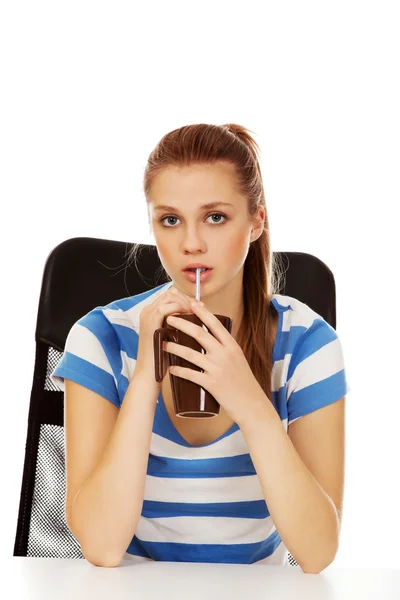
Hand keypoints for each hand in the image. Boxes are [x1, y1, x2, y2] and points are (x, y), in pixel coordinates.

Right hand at [136, 286, 195, 383]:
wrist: (149, 373)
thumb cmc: (161, 358)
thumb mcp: (170, 337)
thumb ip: (178, 326)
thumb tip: (197, 320)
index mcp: (152, 313)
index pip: (171, 296)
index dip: (187, 299)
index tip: (201, 308)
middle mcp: (148, 310)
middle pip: (171, 293)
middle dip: (188, 298)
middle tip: (202, 308)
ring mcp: (148, 314)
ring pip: (170, 296)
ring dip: (186, 302)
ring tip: (197, 312)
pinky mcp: (151, 321)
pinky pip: (168, 307)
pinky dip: (180, 308)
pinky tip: (190, 316)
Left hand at [163, 299, 264, 425]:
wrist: (252, 404)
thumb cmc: (243, 382)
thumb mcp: (238, 359)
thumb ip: (225, 349)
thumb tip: (208, 339)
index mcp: (232, 346)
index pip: (216, 324)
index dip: (203, 312)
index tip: (191, 302)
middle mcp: (225, 354)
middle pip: (200, 335)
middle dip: (182, 324)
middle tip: (169, 318)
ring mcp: (218, 369)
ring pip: (192, 354)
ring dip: (175, 348)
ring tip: (164, 344)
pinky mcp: (212, 384)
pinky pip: (192, 375)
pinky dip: (179, 371)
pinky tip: (170, 368)